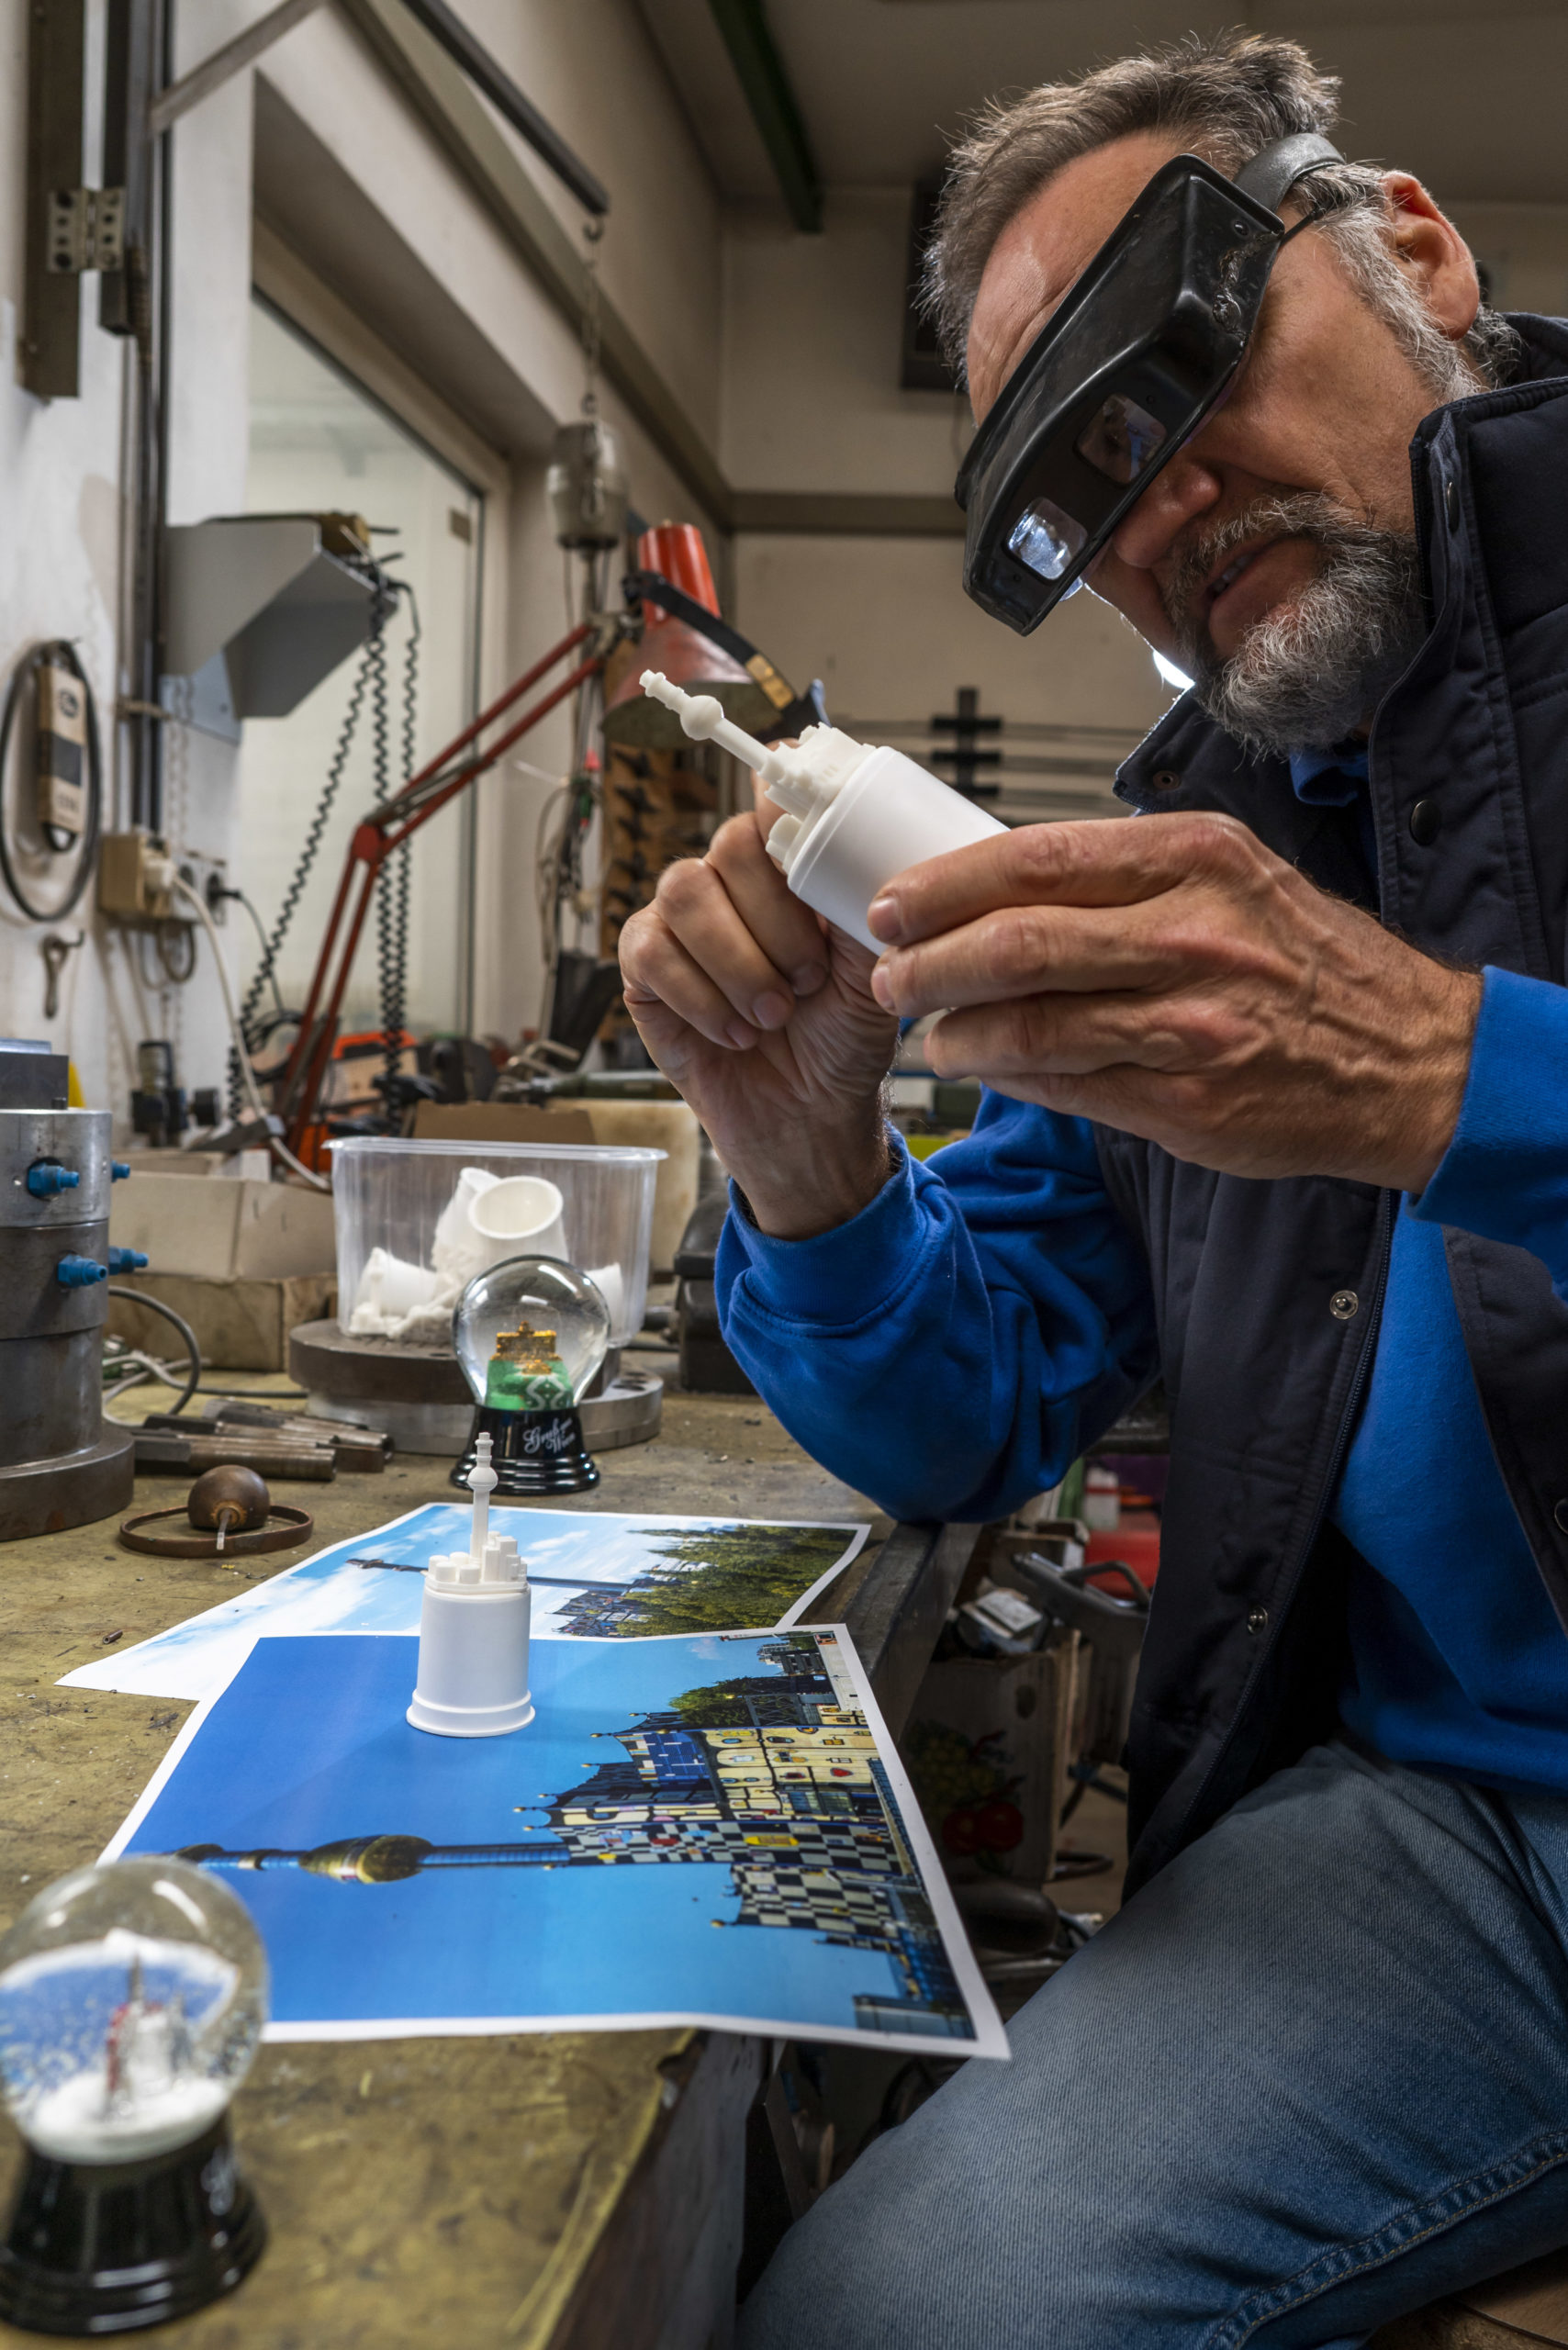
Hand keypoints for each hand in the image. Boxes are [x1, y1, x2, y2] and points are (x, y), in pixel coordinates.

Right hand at [619, 794, 898, 1236]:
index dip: (782, 801)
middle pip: (731, 844)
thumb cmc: (842, 1042)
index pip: (773, 796)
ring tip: (773, 1014)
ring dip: (737, 961)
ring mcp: (682, 921)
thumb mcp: (873, 974)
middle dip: (775, 921)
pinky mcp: (644, 967)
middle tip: (806, 981)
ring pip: (686, 893)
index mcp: (791, 868)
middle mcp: (731, 881)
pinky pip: (653, 953)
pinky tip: (732, 1030)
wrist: (809, 1117)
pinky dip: (700, 997)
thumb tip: (857, 854)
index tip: (804, 835)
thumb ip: (858, 906)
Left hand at [866, 812, 1481, 1190]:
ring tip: (931, 1034)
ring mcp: (1190, 1026)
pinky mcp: (1186, 1103)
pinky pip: (1066, 1087)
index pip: (1035, 860)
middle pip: (1016, 945)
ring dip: (957, 1034)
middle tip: (890, 974)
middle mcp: (1192, 935)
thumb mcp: (1231, 876)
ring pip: (1028, 1027)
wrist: (1408, 1056)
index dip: (944, 886)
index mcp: (1195, 858)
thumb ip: (1126, 876)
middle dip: (928, 964)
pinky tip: (989, 1070)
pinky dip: (1010, 1079)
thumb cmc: (1305, 960)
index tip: (893, 903)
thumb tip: (998, 885)